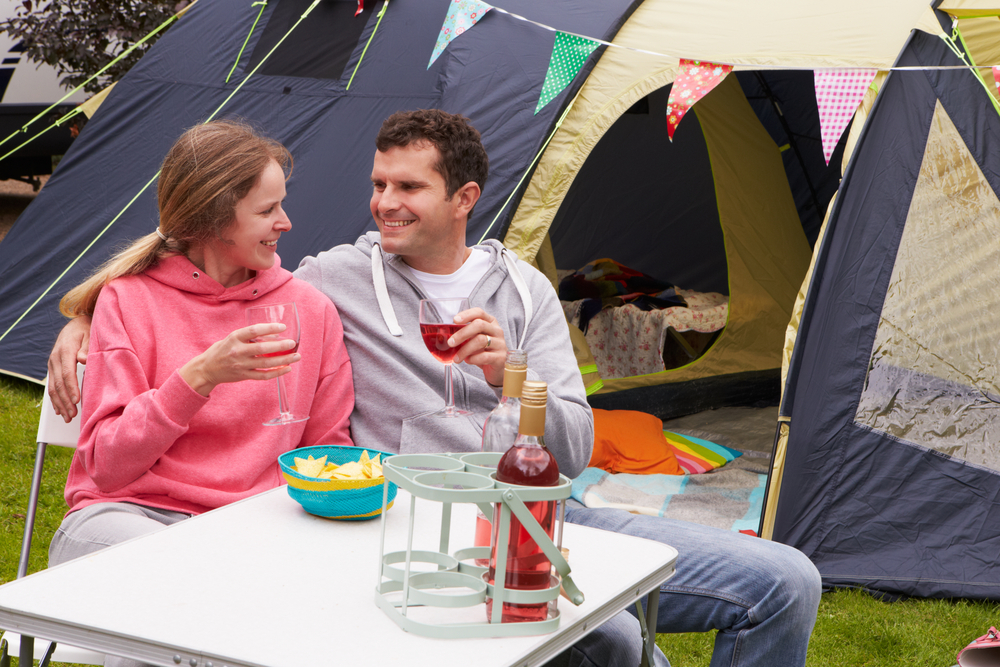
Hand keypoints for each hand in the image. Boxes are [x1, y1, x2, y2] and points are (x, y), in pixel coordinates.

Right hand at [47, 315, 91, 422]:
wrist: (76, 324)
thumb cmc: (87, 329)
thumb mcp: (91, 334)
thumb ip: (88, 348)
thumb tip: (84, 359)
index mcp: (65, 350)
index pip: (67, 373)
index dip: (71, 388)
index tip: (76, 400)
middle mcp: (55, 358)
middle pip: (58, 384)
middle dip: (65, 401)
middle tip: (73, 415)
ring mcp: (52, 363)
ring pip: (53, 387)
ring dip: (60, 403)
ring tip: (68, 416)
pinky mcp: (53, 367)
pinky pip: (51, 385)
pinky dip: (55, 399)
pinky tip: (59, 409)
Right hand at [179, 323, 300, 396]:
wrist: (206, 369)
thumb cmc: (222, 350)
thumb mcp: (232, 338)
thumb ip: (249, 336)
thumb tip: (273, 334)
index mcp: (234, 338)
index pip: (254, 330)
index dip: (269, 328)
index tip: (283, 327)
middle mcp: (237, 351)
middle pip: (262, 348)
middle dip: (280, 346)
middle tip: (293, 343)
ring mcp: (241, 365)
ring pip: (266, 363)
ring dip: (283, 360)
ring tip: (296, 356)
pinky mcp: (244, 376)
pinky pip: (263, 375)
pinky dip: (276, 373)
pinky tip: (287, 368)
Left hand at [450, 307, 506, 386]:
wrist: (498, 368)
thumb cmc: (484, 351)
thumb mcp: (475, 339)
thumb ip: (466, 335)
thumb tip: (447, 337)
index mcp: (490, 322)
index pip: (479, 312)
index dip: (467, 315)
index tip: (455, 320)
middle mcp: (497, 330)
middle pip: (479, 325)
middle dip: (462, 333)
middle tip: (451, 343)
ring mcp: (500, 343)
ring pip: (480, 341)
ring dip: (464, 350)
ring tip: (456, 358)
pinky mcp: (500, 357)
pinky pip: (484, 356)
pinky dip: (473, 359)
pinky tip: (468, 361)